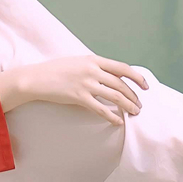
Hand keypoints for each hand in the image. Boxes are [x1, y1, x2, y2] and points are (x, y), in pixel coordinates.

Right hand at [0, 53, 148, 124]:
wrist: (36, 78)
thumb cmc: (56, 70)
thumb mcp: (78, 62)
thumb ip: (94, 67)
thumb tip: (111, 76)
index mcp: (93, 59)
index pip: (122, 68)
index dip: (137, 77)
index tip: (146, 86)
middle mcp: (92, 70)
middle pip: (121, 84)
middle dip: (134, 96)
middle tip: (140, 106)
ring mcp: (85, 83)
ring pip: (115, 96)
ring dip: (128, 106)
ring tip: (134, 113)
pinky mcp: (78, 96)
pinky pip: (100, 108)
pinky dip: (112, 116)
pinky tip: (118, 121)